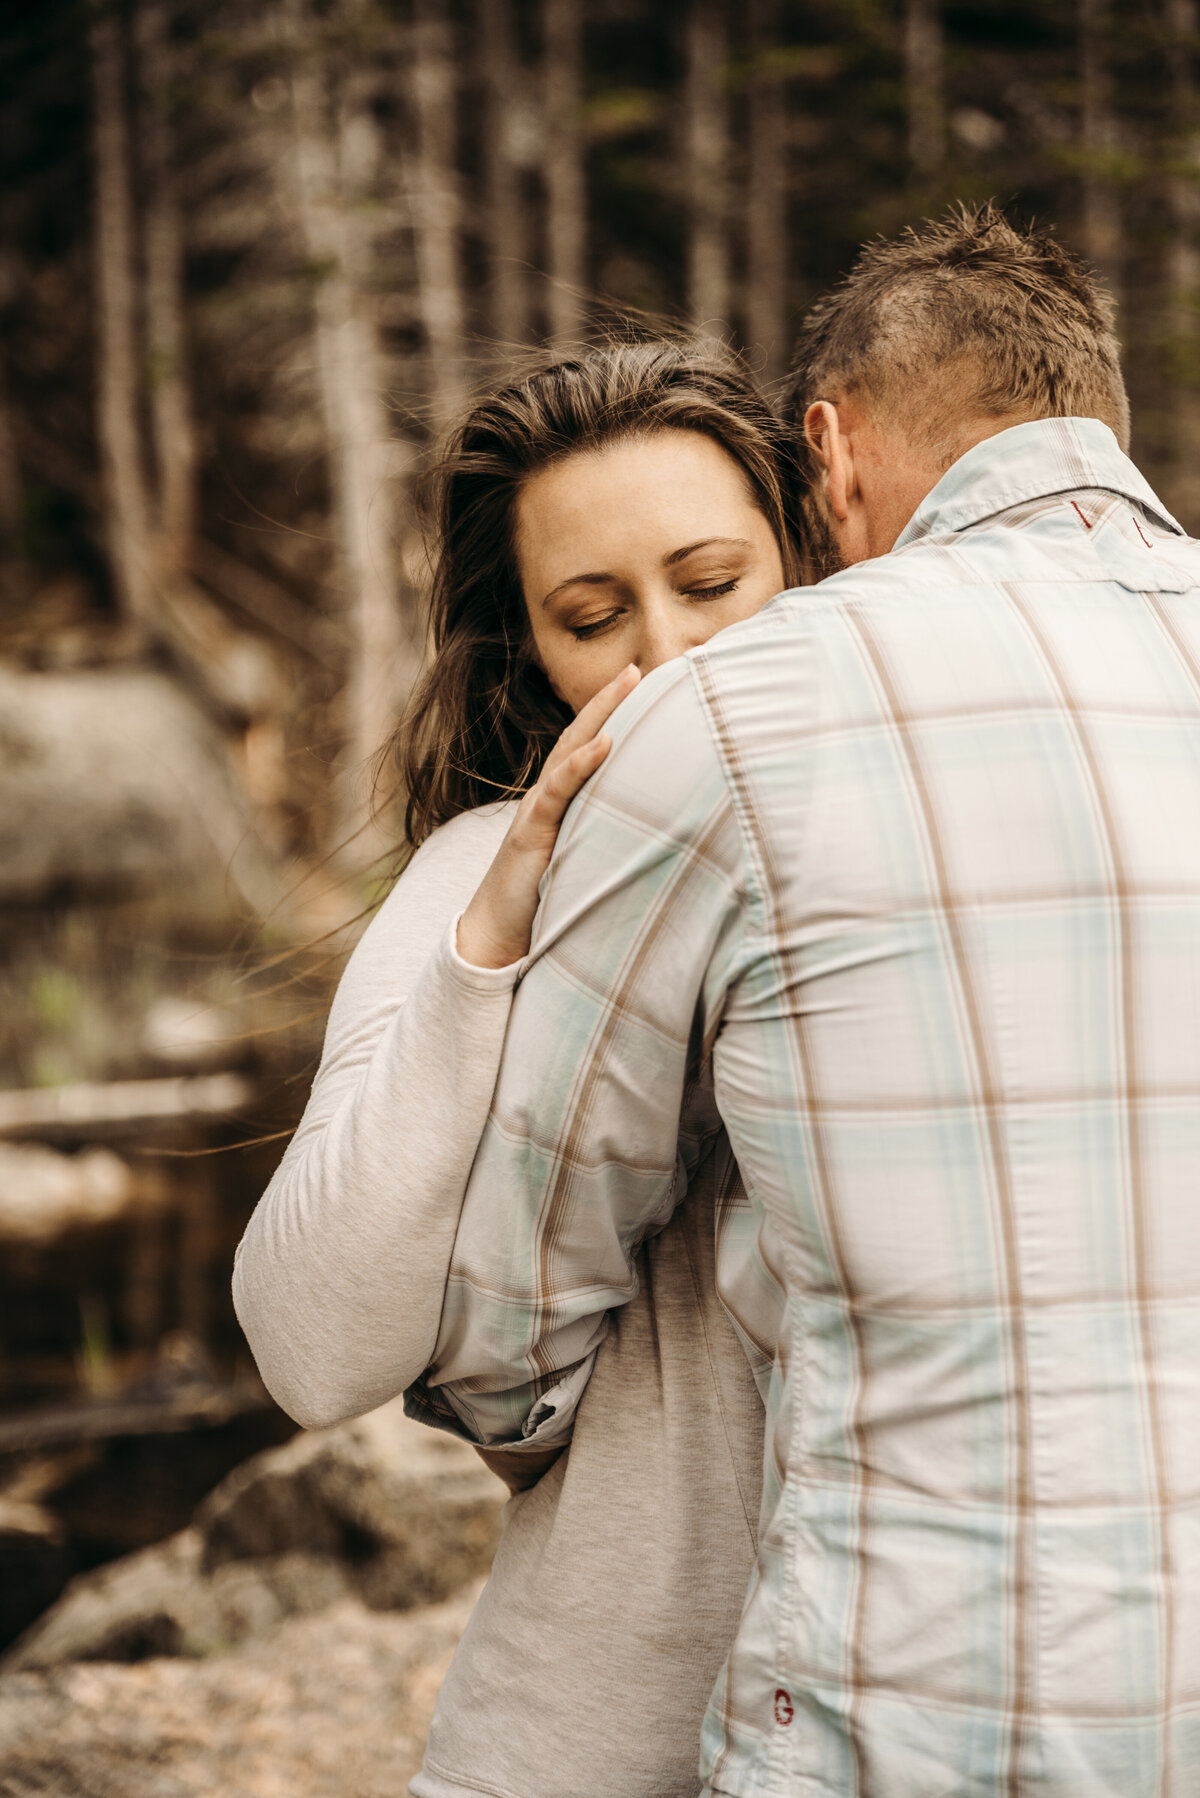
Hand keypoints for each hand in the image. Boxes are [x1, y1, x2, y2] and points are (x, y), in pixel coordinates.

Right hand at [456, 663, 640, 968]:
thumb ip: (602, 842)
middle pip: (578, 738)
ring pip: (568, 753)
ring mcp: (536, 813)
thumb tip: (648, 836)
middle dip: (607, 701)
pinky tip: (604, 743)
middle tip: (636, 668)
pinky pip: (557, 792)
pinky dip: (580, 765)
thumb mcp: (578, 864)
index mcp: (559, 804)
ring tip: (627, 684)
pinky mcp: (530, 834)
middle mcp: (546, 800)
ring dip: (598, 716)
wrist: (496, 936)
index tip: (641, 688)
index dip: (610, 718)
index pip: (586, 750)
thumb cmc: (541, 903)